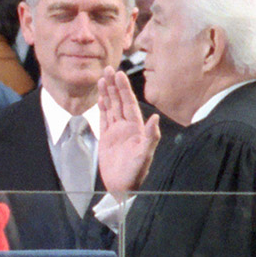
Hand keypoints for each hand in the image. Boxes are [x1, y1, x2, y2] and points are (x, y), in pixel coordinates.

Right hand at [92, 69, 159, 196]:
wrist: (122, 187)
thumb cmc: (135, 173)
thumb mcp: (144, 155)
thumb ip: (150, 136)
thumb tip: (155, 117)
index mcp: (136, 128)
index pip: (129, 104)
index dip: (124, 89)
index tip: (119, 75)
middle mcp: (127, 127)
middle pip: (119, 101)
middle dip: (114, 86)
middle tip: (108, 69)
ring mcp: (116, 131)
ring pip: (111, 107)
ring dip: (107, 93)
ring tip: (101, 78)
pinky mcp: (106, 138)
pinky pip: (103, 118)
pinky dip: (102, 107)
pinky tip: (100, 97)